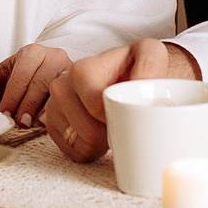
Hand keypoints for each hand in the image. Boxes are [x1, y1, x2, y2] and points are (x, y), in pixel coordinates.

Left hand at [0, 44, 71, 126]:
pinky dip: (60, 108)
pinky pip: (71, 95)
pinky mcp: (79, 82)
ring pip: (57, 89)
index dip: (12, 96)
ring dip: (44, 108)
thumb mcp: (1, 74)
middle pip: (39, 82)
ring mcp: (68, 68)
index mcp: (32, 52)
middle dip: (27, 104)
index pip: (21, 74)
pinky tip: (51, 119)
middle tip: (19, 122)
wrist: (49, 70)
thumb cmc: (23, 74)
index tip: (5, 113)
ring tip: (34, 123)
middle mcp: (53, 57)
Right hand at [39, 38, 201, 163]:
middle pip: (86, 128)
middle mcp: (66, 82)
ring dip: (100, 144)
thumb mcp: (153, 57)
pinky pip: (70, 150)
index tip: (130, 116)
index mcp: (87, 66)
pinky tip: (100, 137)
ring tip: (114, 128)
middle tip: (125, 124)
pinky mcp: (54, 118)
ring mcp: (57, 101)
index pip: (93, 102)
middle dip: (110, 134)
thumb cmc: (142, 70)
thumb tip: (140, 85)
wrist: (133, 75)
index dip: (114, 118)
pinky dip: (90, 150)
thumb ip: (150, 66)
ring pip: (77, 141)